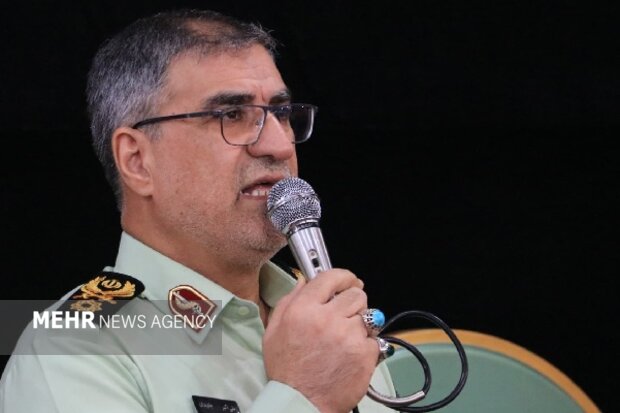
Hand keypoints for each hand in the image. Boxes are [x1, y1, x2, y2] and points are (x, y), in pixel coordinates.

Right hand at [263, 269, 379, 412]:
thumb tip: (304, 282)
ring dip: (359, 323)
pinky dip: (365, 345)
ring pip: (367, 315)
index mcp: (303, 310)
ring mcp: (348, 336)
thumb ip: (288, 301)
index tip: (348, 280)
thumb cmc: (287, 371)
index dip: (344, 276)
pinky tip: (350, 354)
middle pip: (356, 294)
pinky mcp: (364, 353)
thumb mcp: (273, 331)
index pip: (331, 277)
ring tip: (345, 338)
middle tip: (346, 313)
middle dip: (353, 301)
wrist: (301, 402)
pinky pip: (373, 338)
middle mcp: (327, 319)